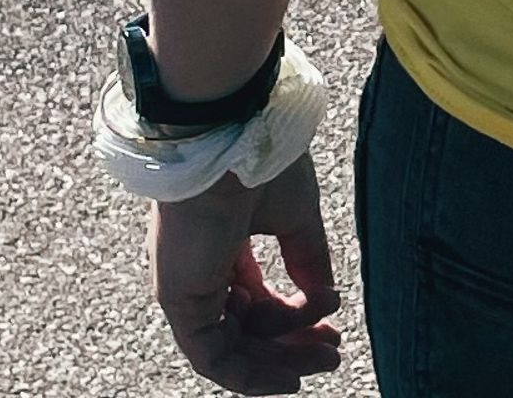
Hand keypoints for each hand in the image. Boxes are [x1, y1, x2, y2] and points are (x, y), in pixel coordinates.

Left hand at [147, 150, 342, 393]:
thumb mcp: (296, 217)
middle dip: (291, 346)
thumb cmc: (260, 163)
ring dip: (278, 361)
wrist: (230, 139)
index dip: (295, 318)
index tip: (333, 320)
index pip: (257, 301)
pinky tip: (288, 378)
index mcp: (223, 249)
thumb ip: (308, 260)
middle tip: (332, 355)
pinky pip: (212, 356)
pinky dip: (248, 374)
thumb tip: (325, 299)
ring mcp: (186, 290)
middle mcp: (200, 274)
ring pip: (232, 348)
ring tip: (323, 361)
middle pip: (247, 331)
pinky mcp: (179, 301)